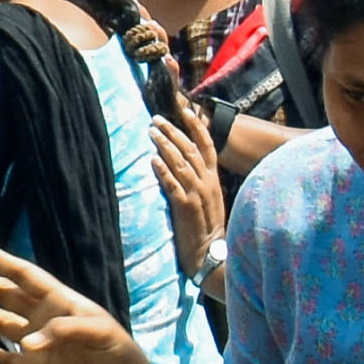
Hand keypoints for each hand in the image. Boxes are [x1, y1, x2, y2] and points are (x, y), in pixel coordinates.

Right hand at [0, 241, 165, 363]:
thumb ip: (65, 329)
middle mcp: (42, 319)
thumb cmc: (119, 356)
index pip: (24, 276)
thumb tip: (27, 343)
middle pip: (5, 295)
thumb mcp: (100, 332)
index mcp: (59, 302)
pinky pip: (6, 360)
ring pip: (1, 323)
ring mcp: (36, 346)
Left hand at [146, 76, 224, 280]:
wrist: (212, 254)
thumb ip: (199, 178)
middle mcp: (207, 183)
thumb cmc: (206, 226)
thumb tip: (183, 159)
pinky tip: (152, 160)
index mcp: (213, 179)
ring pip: (181, 163)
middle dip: (173, 131)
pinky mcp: (185, 208)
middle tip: (155, 119)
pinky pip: (173, 185)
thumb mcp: (208, 197)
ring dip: (165, 145)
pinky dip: (163, 171)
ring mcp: (197, 195)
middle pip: (190, 149)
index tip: (184, 109)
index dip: (196, 125)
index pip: (206, 145)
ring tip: (151, 131)